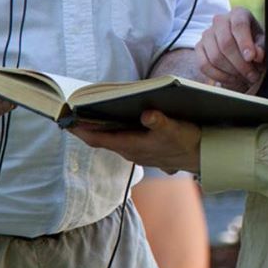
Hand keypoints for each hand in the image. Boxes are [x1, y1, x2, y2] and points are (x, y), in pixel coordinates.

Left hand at [69, 111, 201, 175]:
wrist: (203, 156)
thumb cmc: (187, 141)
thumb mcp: (176, 128)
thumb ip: (161, 121)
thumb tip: (148, 114)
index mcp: (132, 146)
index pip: (98, 139)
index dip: (80, 130)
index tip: (64, 120)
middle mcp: (130, 151)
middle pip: (100, 138)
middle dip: (85, 126)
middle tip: (69, 111)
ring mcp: (137, 151)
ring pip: (111, 139)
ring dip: (98, 127)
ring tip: (85, 111)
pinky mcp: (144, 149)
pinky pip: (121, 138)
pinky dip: (113, 129)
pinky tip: (111, 118)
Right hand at [196, 7, 265, 92]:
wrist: (241, 46)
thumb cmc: (254, 42)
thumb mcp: (263, 43)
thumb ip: (261, 48)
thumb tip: (256, 55)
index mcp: (238, 14)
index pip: (239, 25)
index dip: (244, 43)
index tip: (251, 58)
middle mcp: (220, 21)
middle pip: (225, 44)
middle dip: (240, 64)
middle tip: (252, 75)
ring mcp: (207, 34)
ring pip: (215, 57)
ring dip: (231, 72)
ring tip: (244, 78)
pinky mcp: (199, 48)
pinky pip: (204, 65)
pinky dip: (219, 76)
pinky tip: (231, 79)